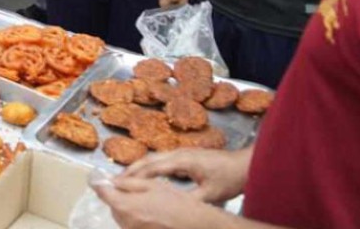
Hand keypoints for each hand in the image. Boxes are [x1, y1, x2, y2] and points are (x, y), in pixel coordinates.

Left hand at [92, 176, 219, 228]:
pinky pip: (131, 225)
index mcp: (125, 205)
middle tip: (132, 189)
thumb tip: (110, 181)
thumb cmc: (176, 201)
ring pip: (121, 216)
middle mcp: (125, 222)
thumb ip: (127, 183)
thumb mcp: (152, 185)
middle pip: (112, 206)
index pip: (102, 193)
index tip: (98, 178)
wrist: (197, 225)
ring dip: (126, 208)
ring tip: (147, 202)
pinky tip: (152, 214)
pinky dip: (136, 218)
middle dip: (118, 196)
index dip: (99, 183)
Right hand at [121, 148, 250, 203]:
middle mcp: (178, 153)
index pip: (152, 167)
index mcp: (181, 160)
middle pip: (148, 159)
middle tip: (114, 181)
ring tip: (124, 179)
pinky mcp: (185, 156)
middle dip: (131, 169)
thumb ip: (188, 200)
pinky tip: (145, 177)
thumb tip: (169, 207)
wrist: (245, 165)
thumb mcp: (209, 194)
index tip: (119, 184)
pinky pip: (161, 160)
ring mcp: (181, 153)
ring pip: (154, 158)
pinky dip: (149, 167)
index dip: (134, 176)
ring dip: (138, 167)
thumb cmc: (228, 178)